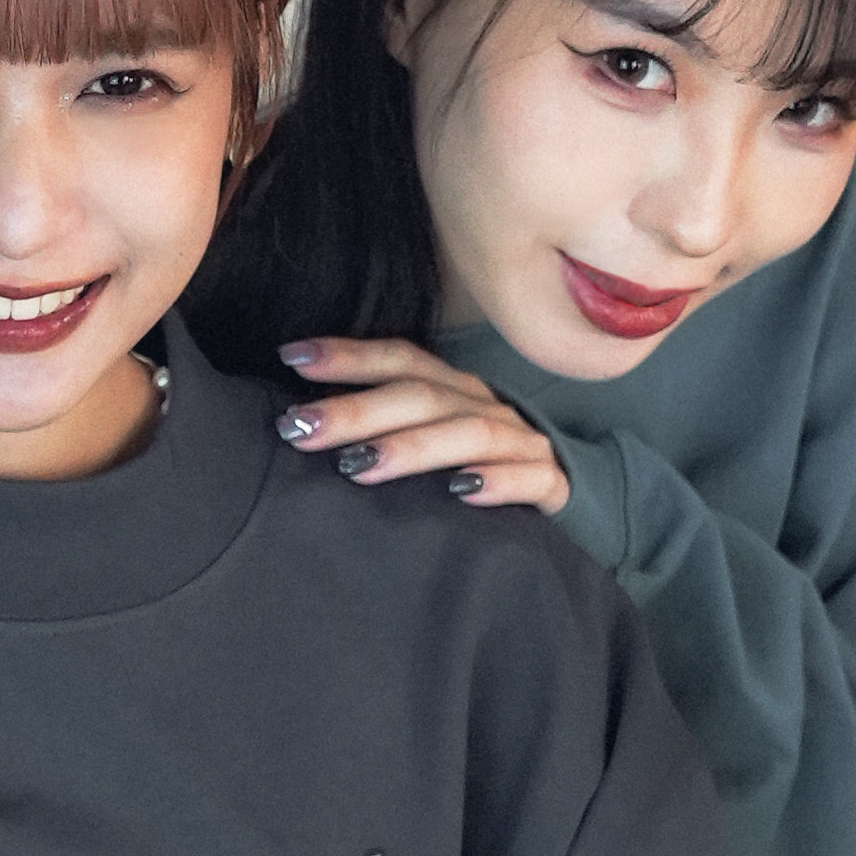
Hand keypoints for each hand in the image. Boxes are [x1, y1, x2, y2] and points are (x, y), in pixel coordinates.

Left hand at [272, 336, 571, 515]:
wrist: (563, 499)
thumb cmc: (477, 474)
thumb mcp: (430, 443)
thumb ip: (382, 429)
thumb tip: (301, 424)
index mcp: (454, 390)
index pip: (400, 361)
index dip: (348, 356)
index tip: (292, 357)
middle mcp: (487, 407)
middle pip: (422, 397)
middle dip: (358, 411)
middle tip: (302, 428)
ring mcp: (523, 443)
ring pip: (470, 434)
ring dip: (413, 448)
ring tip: (359, 466)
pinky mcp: (553, 485)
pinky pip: (532, 479)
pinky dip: (499, 482)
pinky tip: (463, 493)